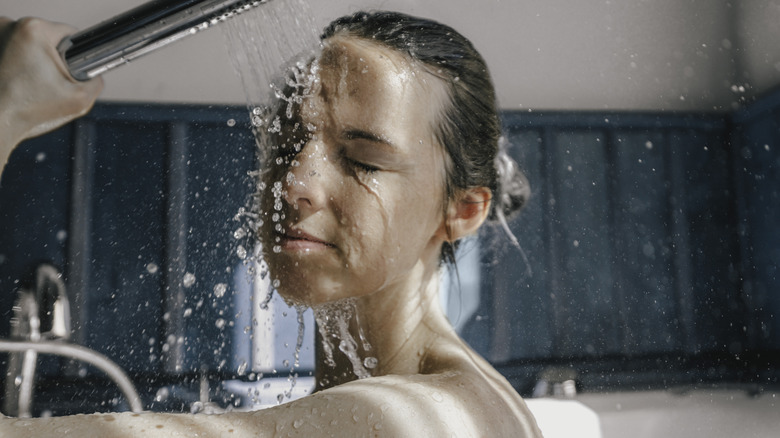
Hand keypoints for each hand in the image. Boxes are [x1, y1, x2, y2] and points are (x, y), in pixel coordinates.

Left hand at [0, 17, 103, 166]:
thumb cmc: (25, 109)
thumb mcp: (80, 99)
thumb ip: (97, 82)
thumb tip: (96, 76)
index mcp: (33, 30)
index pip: (70, 34)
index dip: (77, 55)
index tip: (69, 71)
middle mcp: (10, 25)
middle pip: (48, 39)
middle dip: (53, 59)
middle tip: (48, 81)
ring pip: (30, 45)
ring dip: (35, 60)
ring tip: (32, 82)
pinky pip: (15, 50)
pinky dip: (19, 63)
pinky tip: (20, 80)